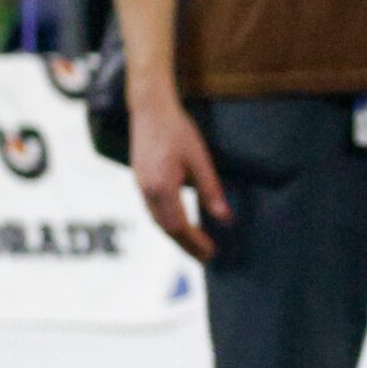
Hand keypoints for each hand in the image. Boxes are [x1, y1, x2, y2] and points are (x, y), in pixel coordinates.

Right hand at [129, 91, 230, 262]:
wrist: (149, 109)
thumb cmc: (177, 130)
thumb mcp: (200, 159)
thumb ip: (211, 190)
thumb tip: (225, 219)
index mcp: (161, 188)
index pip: (179, 226)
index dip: (196, 242)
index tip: (212, 253)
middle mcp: (147, 192)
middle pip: (166, 229)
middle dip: (187, 245)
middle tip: (206, 258)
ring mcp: (140, 187)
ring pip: (157, 221)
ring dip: (176, 237)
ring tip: (195, 246)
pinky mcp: (140, 180)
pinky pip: (153, 210)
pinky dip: (167, 223)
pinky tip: (179, 225)